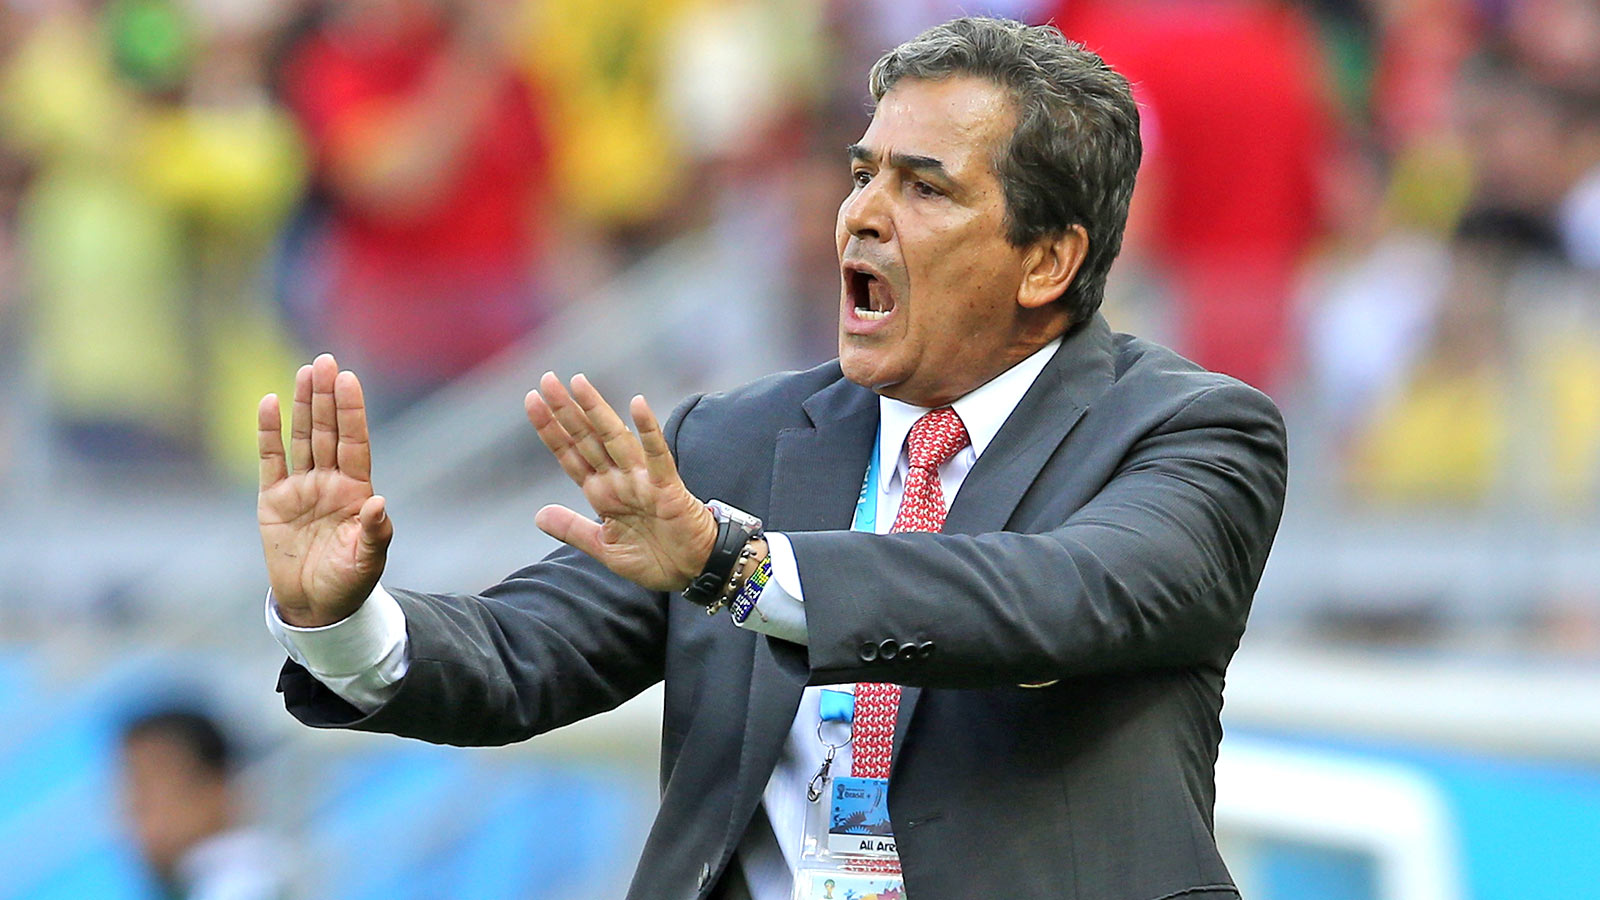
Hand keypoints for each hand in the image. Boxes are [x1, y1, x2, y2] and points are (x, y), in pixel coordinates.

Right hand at [257, 354, 392, 626]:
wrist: (316, 606)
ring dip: (303, 405)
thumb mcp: (368, 561)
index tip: (349, 379)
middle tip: (325, 360)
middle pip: (328, 430)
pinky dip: (268, 432)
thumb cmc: (349, 583)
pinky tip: (269, 403)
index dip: (351, 411)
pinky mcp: (273, 500)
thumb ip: (375, 532)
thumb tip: (378, 502)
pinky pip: (270, 460)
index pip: (354, 442)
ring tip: (306, 371)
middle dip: (327, 396)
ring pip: (302, 437)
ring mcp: (301, 488)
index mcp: (356, 491)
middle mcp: (329, 482)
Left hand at [526, 373, 715, 591]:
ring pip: (615, 439)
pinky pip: (656, 455)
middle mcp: (619, 480)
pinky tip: (638, 405)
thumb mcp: (604, 548)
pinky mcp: (667, 487)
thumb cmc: (654, 558)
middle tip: (547, 379)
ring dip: (597, 411)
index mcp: (602, 493)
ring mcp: (642, 481)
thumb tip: (538, 515)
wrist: (692, 572)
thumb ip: (573, 529)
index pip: (570, 454)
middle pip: (587, 439)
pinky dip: (648, 431)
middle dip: (566, 411)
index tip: (532, 400)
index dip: (550, 429)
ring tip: (579, 384)